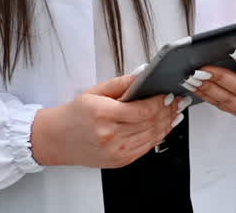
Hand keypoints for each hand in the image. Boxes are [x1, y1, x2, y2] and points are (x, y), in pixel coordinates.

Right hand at [31, 73, 188, 167]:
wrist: (56, 140)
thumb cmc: (74, 115)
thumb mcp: (96, 91)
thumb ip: (123, 83)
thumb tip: (145, 74)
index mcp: (104, 114)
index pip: (143, 110)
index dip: (160, 102)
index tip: (169, 94)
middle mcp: (110, 136)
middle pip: (150, 123)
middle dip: (169, 111)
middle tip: (179, 101)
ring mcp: (116, 151)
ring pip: (152, 136)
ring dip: (168, 124)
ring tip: (177, 112)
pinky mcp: (119, 161)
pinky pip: (146, 148)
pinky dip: (158, 136)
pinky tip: (164, 126)